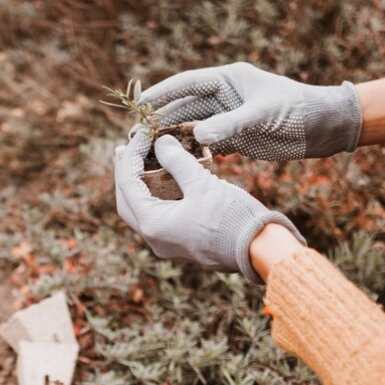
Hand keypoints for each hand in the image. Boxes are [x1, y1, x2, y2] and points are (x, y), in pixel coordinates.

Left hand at [114, 131, 304, 282]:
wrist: (259, 250)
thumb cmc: (232, 218)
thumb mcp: (202, 184)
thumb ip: (177, 161)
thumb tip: (161, 142)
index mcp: (152, 224)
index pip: (127, 184)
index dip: (131, 155)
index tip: (141, 134)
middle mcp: (153, 238)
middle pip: (127, 200)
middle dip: (125, 173)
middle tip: (127, 148)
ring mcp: (165, 243)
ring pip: (142, 210)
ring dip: (140, 185)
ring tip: (142, 161)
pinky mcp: (179, 242)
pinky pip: (159, 216)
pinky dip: (156, 196)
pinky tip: (163, 179)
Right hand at [140, 62, 361, 160]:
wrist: (323, 128)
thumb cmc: (297, 111)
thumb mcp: (263, 114)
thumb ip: (230, 124)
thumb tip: (197, 134)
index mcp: (228, 80)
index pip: (187, 84)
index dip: (162, 94)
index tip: (140, 105)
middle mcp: (222, 98)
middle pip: (182, 108)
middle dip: (159, 122)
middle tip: (136, 137)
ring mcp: (225, 118)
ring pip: (189, 129)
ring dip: (169, 140)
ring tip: (146, 153)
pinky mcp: (231, 138)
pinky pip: (202, 146)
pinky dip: (188, 154)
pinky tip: (171, 165)